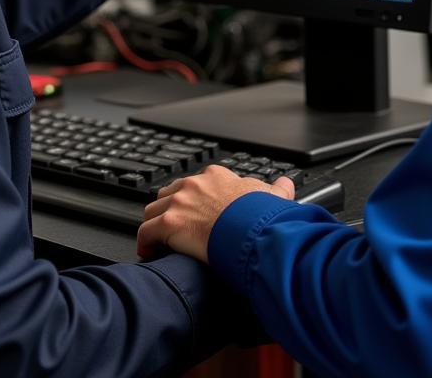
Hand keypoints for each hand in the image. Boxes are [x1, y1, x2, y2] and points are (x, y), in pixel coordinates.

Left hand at [136, 164, 294, 262]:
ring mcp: (179, 202)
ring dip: (155, 226)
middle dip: (169, 210)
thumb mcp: (273, 197)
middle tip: (174, 228)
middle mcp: (194, 184)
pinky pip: (146, 233)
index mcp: (215, 177)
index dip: (191, 200)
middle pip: (168, 193)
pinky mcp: (170, 223)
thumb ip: (277, 189)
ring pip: (153, 211)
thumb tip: (286, 184)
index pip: (194, 183)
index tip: (194, 213)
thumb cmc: (261, 217)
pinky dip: (146, 244)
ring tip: (160, 242)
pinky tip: (150, 253)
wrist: (253, 231)